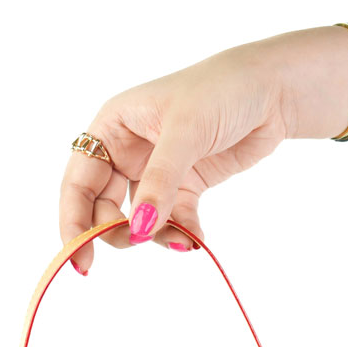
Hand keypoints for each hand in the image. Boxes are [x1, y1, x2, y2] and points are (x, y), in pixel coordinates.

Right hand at [58, 33, 347, 271]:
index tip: (79, 257)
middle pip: (103, 206)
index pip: (79, 181)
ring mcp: (156, 170)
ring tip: (182, 242)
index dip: (74, 221)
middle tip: (137, 243)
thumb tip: (138, 228)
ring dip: (154, 236)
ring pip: (139, 218)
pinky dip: (182, 235)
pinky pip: (173, 221)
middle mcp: (128, 149)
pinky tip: (197, 241)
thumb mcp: (187, 131)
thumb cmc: (223, 90)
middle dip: (116, 231)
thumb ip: (160, 181)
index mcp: (113, 126)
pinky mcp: (186, 185)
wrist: (273, 89)